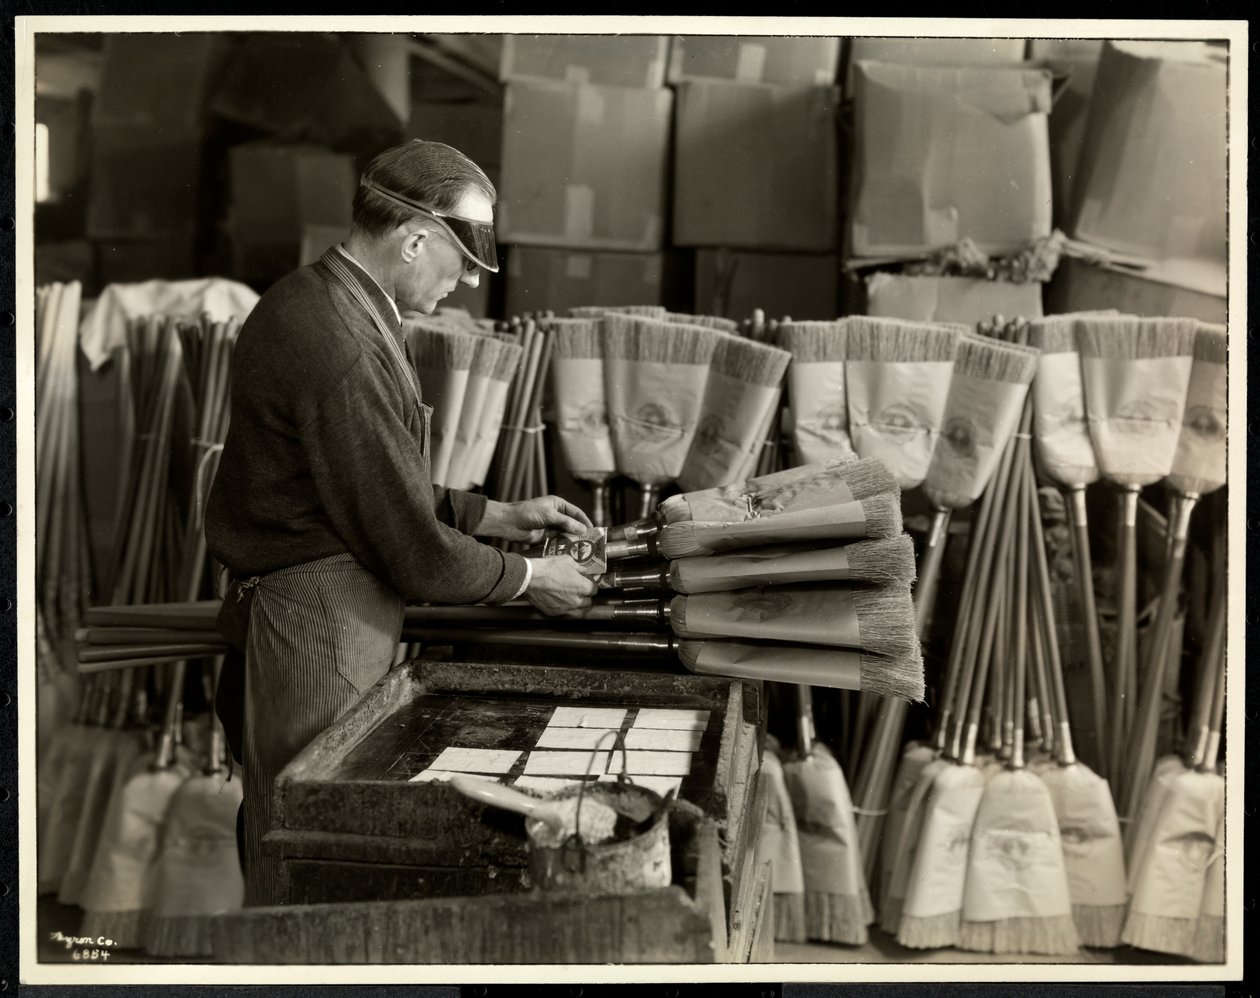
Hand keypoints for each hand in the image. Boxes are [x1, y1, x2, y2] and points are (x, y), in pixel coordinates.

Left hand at [475, 495, 592, 542]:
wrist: (508, 523)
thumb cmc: (528, 513)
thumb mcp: (549, 515)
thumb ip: (566, 522)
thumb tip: (583, 530)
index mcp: (558, 504)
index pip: (577, 512)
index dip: (585, 521)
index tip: (593, 531)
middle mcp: (556, 515)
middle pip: (573, 524)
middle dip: (581, 532)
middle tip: (590, 542)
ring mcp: (551, 526)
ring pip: (567, 533)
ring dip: (573, 540)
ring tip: (583, 548)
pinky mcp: (546, 537)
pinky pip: (559, 541)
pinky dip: (564, 545)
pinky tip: (571, 551)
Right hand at [523, 556, 601, 615]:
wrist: (530, 578)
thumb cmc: (549, 568)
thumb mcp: (568, 561)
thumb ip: (579, 568)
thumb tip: (583, 571)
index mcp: (583, 587)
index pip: (594, 589)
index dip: (590, 584)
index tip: (586, 581)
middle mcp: (577, 601)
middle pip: (588, 602)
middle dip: (585, 595)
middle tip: (578, 589)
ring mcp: (566, 609)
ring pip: (579, 611)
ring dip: (577, 605)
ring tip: (572, 598)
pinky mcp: (555, 613)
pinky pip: (565, 614)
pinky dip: (565, 609)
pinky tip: (561, 602)